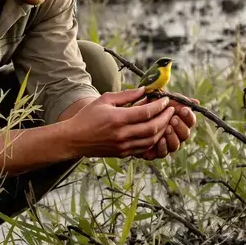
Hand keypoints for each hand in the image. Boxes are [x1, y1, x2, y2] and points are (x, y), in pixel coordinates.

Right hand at [61, 87, 177, 158]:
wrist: (74, 139)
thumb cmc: (88, 117)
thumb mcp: (105, 100)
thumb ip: (126, 95)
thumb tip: (144, 90)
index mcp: (118, 119)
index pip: (146, 112)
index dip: (159, 106)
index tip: (166, 100)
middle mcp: (122, 134)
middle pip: (153, 127)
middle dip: (165, 118)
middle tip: (171, 110)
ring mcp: (123, 146)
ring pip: (151, 140)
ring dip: (162, 130)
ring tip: (166, 120)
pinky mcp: (123, 154)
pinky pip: (144, 148)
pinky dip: (153, 140)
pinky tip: (156, 132)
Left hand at [136, 94, 197, 160]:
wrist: (124, 115)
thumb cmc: (143, 105)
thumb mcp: (159, 99)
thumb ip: (177, 99)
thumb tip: (197, 102)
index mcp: (178, 120)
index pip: (190, 120)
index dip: (189, 116)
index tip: (183, 109)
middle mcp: (174, 133)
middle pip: (186, 135)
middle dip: (181, 126)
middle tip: (174, 119)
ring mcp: (164, 143)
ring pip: (176, 145)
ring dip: (173, 136)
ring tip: (167, 128)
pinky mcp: (154, 152)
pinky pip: (162, 153)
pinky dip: (163, 147)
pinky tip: (160, 139)